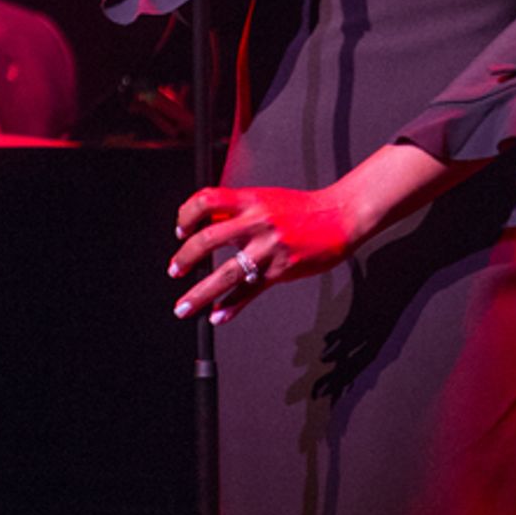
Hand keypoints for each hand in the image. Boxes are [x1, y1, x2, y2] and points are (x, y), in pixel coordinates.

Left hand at [168, 182, 358, 325]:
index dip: (187, 215)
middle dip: (186, 258)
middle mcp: (257, 222)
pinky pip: (250, 291)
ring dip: (201, 293)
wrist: (339, 216)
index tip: (180, 231)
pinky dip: (231, 305)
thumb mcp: (266, 199)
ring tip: (184, 307)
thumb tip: (209, 223)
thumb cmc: (303, 209)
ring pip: (227, 273)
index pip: (208, 200)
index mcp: (251, 200)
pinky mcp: (281, 269)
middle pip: (209, 239)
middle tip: (175, 270)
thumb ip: (239, 211)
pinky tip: (219, 314)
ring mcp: (268, 248)